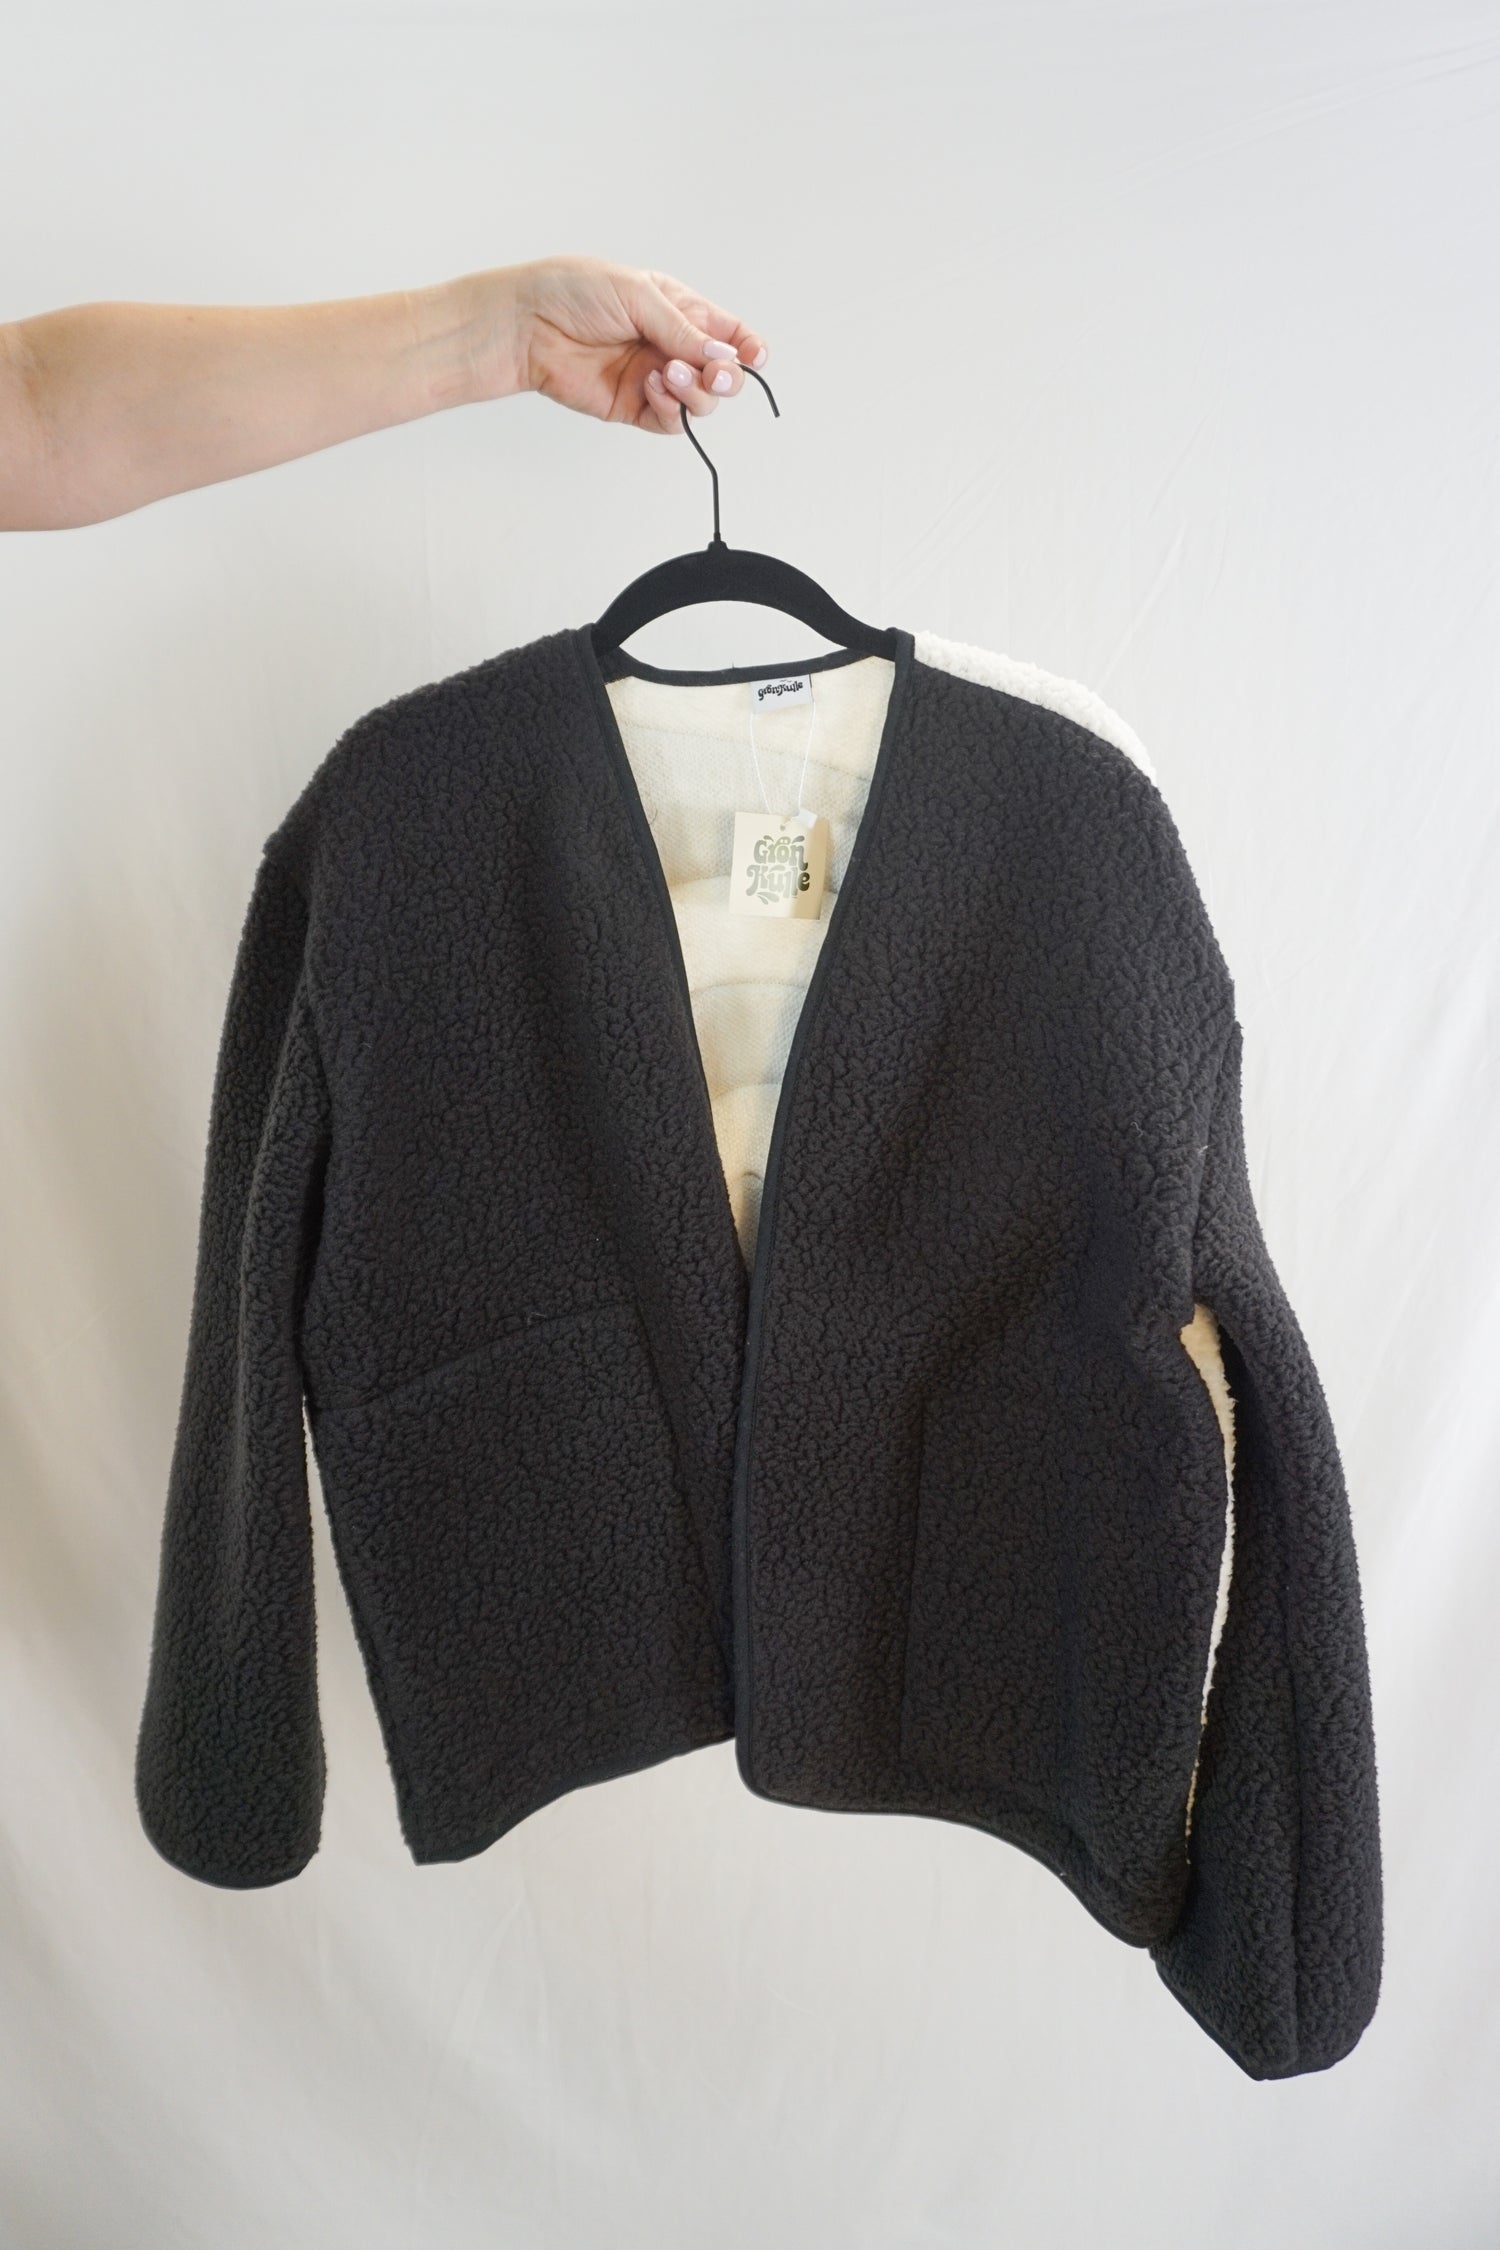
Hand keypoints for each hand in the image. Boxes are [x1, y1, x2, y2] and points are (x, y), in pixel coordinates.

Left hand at [464, 254, 769, 434]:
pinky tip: (652, 386)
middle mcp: (670, 346)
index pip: (727, 333)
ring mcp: (654, 379)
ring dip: (695, 391)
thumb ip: (683, 329)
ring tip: (667, 373)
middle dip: (726, 376)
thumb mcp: (638, 295)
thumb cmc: (573, 292)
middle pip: (722, 374)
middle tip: (713, 372)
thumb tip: (723, 357)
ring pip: (701, 402)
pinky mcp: (634, 407)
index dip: (748, 347)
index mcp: (677, 309)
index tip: (755, 357)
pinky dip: (671, 408)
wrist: (526, 325)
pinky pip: (671, 421)